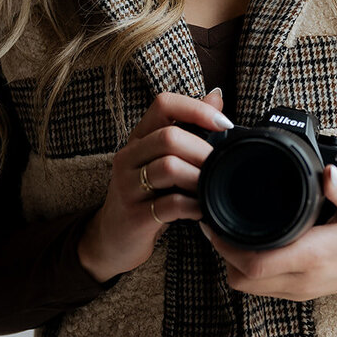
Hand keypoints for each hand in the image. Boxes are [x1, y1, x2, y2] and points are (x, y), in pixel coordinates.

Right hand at [77, 88, 231, 282]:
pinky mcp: (134, 216)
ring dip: (200, 177)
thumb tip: (216, 97)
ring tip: (213, 187)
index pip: (163, 103)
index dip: (196, 108)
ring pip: (169, 168)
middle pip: (169, 137)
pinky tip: (201, 210)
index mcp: (138, 137)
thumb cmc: (145, 194)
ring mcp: (127, 186)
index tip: (224, 124)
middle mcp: (128, 157)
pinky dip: (193, 206)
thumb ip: (188, 128)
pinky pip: (170, 204)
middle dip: (203, 150)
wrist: (112, 239)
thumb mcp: (161, 158)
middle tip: (222, 164)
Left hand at [199, 165, 336, 300]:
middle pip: (243, 278)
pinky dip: (247, 269)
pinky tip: (248, 245)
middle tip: (216, 222)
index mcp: (314, 256)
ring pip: (248, 285)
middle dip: (223, 252)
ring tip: (229, 231)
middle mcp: (302, 278)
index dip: (228, 245)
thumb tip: (327, 172)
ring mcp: (300, 289)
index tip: (215, 221)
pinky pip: (261, 286)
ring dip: (232, 262)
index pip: (257, 262)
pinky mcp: (300, 291)